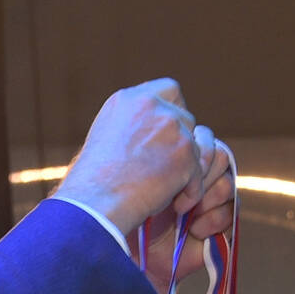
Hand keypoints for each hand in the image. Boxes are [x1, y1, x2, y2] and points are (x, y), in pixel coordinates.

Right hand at [57, 80, 206, 235]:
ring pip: (195, 146)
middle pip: (186, 119)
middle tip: (166, 169)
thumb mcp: (108, 136)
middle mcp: (151, 105)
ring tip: (166, 190)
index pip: (169, 90)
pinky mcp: (185, 152)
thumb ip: (135, 124)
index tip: (169, 131)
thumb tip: (157, 131)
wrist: (96, 202)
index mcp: (129, 99)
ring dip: (185, 168)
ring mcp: (171, 127)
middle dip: (181, 143)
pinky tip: (176, 203)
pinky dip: (191, 190)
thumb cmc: (95, 181)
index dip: (174, 110)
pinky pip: (198, 173)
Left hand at [137, 136, 235, 293]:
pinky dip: (213, 219)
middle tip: (176, 193)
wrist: (130, 255)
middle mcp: (195, 176)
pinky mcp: (219, 224)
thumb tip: (179, 120)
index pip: (200, 136)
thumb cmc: (125, 214)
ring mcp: (209, 199)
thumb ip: (158, 146)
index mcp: (176, 159)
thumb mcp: (137, 174)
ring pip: (227, 182)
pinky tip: (193, 230)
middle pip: (218, 154)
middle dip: (199, 173)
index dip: (191, 149)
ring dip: (206, 196)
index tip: (166, 166)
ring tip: (182, 213)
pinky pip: (232, 210)